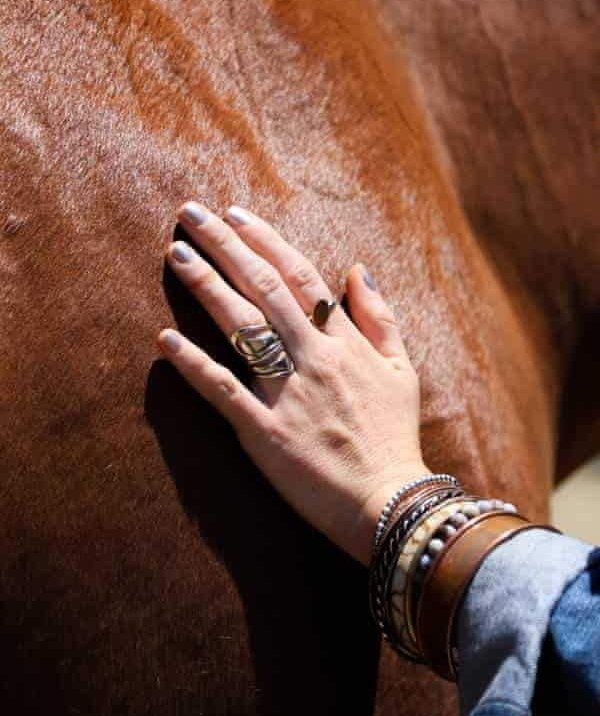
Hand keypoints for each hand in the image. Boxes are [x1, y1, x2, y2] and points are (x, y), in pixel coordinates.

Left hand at [157, 203, 429, 565]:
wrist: (389, 502)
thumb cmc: (394, 437)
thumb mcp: (402, 370)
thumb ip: (380, 318)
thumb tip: (357, 270)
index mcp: (343, 342)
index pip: (299, 276)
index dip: (264, 241)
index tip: (235, 214)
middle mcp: (313, 357)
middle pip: (263, 288)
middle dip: (225, 246)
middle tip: (190, 213)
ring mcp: (287, 393)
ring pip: (242, 327)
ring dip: (206, 286)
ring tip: (176, 254)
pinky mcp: (264, 431)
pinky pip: (223, 390)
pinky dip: (192, 364)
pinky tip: (165, 338)